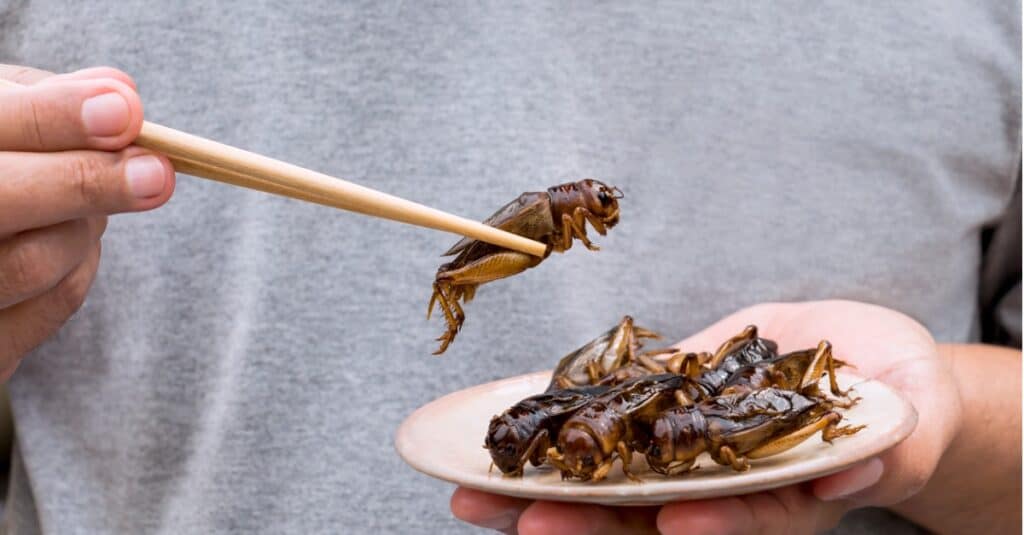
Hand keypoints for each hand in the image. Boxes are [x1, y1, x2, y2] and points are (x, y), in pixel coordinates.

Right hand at [0, 65, 174, 380]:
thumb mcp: (1, 116)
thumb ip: (51, 101)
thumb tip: (121, 95)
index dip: (55, 117)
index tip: (126, 111)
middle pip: (1, 200)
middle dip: (88, 183)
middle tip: (158, 173)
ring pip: (38, 259)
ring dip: (90, 223)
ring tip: (96, 193)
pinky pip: (56, 303)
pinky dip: (83, 263)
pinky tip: (72, 237)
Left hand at [451, 300, 960, 533]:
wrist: (858, 360)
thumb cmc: (901, 394)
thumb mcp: (912, 413)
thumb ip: (893, 445)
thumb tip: (853, 471)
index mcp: (785, 499)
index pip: (744, 521)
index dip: (712, 525)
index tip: (673, 519)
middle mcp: (724, 487)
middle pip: (651, 516)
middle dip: (588, 520)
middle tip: (524, 520)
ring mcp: (684, 450)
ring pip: (609, 479)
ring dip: (544, 485)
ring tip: (475, 492)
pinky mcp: (659, 406)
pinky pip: (604, 417)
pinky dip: (555, 421)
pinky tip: (501, 423)